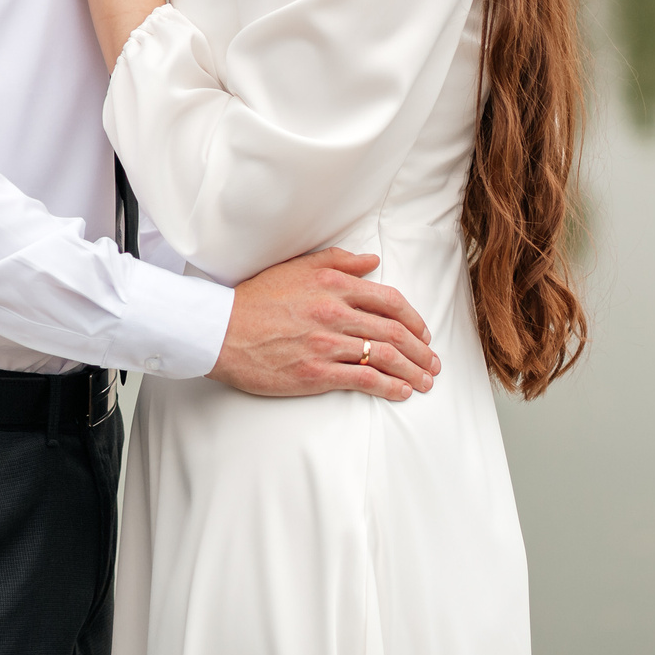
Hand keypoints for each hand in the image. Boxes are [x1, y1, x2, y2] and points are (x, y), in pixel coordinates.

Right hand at [209, 249, 440, 400]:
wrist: (221, 330)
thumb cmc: (256, 299)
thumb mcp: (297, 267)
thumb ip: (338, 261)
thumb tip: (372, 261)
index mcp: (333, 284)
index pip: (390, 301)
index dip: (414, 320)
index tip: (424, 333)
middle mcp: (334, 312)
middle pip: (395, 332)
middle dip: (421, 350)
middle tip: (433, 362)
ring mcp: (326, 343)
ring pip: (385, 357)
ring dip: (413, 371)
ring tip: (425, 381)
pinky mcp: (316, 372)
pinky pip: (364, 379)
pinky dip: (389, 387)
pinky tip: (401, 392)